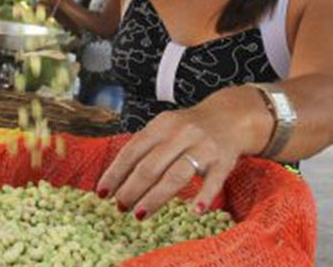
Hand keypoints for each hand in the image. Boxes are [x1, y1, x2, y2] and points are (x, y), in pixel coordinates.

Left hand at [96, 86, 267, 218]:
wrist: (230, 117)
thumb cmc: (189, 129)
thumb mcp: (165, 128)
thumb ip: (144, 148)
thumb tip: (116, 179)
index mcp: (161, 125)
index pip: (132, 151)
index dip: (115, 173)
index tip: (102, 193)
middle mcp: (181, 134)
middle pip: (150, 166)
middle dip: (131, 189)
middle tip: (119, 207)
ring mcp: (203, 147)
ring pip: (176, 175)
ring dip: (155, 197)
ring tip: (140, 214)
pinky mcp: (224, 160)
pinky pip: (214, 181)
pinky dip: (204, 195)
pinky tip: (195, 211)